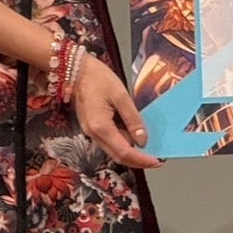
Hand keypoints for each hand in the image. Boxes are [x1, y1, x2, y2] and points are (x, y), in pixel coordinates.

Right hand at [73, 52, 161, 168]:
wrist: (75, 71)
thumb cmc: (98, 78)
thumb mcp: (121, 95)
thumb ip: (132, 118)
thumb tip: (143, 140)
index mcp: (100, 127)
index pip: (124, 152)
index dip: (141, 160)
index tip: (157, 161)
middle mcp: (93, 134)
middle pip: (118, 156)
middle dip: (138, 160)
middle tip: (157, 159)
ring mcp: (90, 132)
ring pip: (113, 150)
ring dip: (131, 153)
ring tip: (149, 148)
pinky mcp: (91, 127)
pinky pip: (109, 140)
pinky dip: (123, 142)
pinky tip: (135, 137)